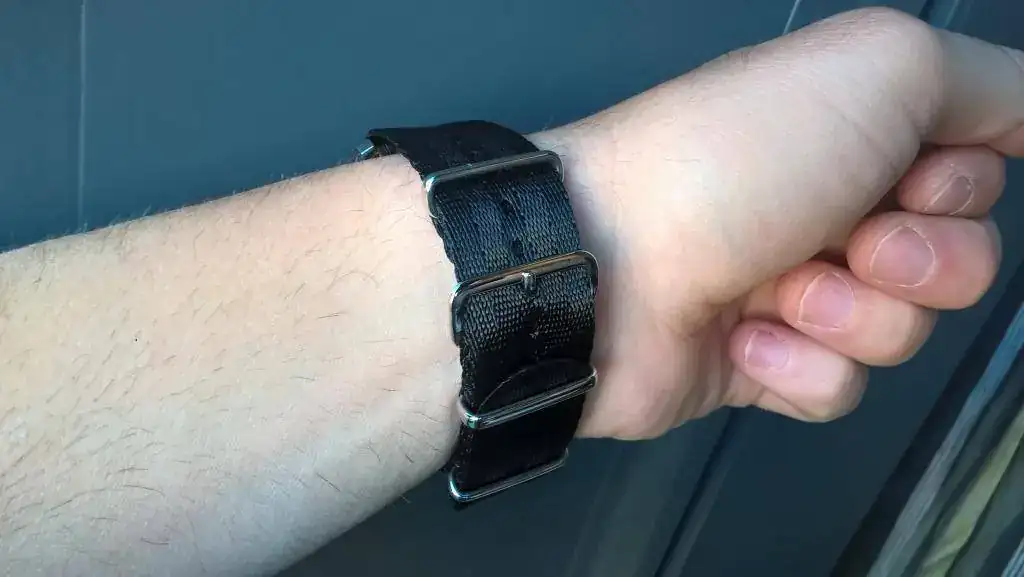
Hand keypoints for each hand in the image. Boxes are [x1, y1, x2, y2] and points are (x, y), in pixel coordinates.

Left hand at [536, 8, 1023, 438]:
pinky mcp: (758, 365)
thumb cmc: (734, 161)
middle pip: (957, 264)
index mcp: (855, 135)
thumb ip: (985, 83)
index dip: (960, 190)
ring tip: (775, 292)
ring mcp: (791, 290)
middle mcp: (828, 208)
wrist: (606, 266)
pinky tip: (743, 339)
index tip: (909, 180)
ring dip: (849, 315)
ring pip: (900, 333)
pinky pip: (835, 390)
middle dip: (921, 262)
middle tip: (849, 243)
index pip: (976, 178)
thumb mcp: (878, 69)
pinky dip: (797, 368)